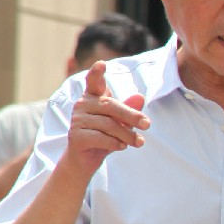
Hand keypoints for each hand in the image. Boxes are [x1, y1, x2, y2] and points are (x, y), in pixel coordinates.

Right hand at [65, 59, 149, 176]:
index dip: (97, 73)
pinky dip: (115, 143)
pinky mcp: (75, 136)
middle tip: (148, 125)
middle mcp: (82, 105)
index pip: (93, 82)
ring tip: (139, 142)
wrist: (86, 160)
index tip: (102, 63)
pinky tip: (122, 147)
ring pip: (108, 125)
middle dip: (131, 116)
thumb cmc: (105, 136)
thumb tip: (140, 97)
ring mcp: (77, 120)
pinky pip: (100, 138)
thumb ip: (129, 110)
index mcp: (93, 97)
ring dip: (127, 135)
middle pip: (111, 106)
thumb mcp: (121, 122)